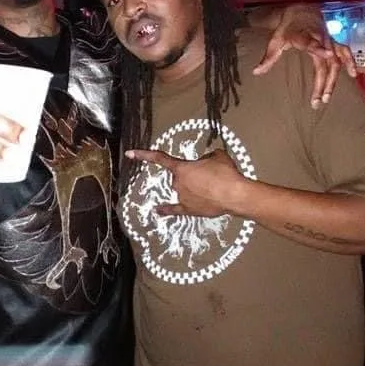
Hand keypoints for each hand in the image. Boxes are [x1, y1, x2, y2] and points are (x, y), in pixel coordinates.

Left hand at [125, 148, 244, 216]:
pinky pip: (175, 209)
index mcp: (181, 168)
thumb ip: (206, 157)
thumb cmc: (226, 174)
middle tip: (211, 175)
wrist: (234, 194)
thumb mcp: (217, 156)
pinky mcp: (189, 209)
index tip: (129, 154)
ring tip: (214, 188)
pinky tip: (158, 211)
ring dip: (196, 187)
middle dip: (192, 174)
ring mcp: (182, 197)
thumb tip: (205, 163)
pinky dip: (166, 210)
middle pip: (179, 176)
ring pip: (184, 189)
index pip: (159, 158)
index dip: (143, 155)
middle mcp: (178, 183)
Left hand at [252, 4, 356, 107]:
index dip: (319, 48)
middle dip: (322, 82)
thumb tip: (256, 72)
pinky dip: (350, 62)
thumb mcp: (275, 40)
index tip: (327, 54)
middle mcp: (319, 38)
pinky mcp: (334, 42)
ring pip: (335, 62)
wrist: (301, 11)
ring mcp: (328, 40)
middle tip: (318, 101)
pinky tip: (353, 75)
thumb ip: (268, 57)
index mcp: (302, 36)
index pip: (311, 42)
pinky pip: (345, 52)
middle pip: (324, 62)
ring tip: (327, 98)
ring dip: (333, 81)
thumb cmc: (287, 28)